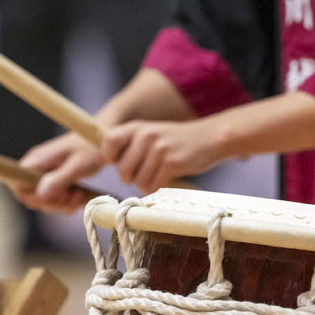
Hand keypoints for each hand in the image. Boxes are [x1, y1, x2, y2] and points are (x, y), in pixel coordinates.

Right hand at [14, 132, 104, 212]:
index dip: (35, 198)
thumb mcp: (78, 165)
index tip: (58, 196)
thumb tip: (40, 194)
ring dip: (62, 204)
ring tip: (80, 195)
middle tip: (75, 196)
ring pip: (42, 200)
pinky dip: (65, 202)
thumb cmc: (92, 148)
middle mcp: (36, 167)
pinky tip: (80, 196)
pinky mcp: (52, 178)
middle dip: (53, 203)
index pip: (19, 186)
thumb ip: (59, 179)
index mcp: (37, 160)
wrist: (104, 141)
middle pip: (31, 197)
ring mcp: (43, 173)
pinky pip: (52, 198)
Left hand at [103, 120, 226, 194]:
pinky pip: (154, 186)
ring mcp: (160, 149)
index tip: (122, 161)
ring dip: (146, 185)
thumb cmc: (177, 141)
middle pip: (122, 169)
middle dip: (131, 177)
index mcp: (137, 127)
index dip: (111, 157)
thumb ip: (130, 143)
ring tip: (158, 175)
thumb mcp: (151, 133)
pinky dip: (158, 188)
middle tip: (145, 173)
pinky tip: (167, 179)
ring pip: (138, 182)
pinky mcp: (173, 163)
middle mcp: (146, 135)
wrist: (210, 138)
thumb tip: (103, 160)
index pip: (109, 142)